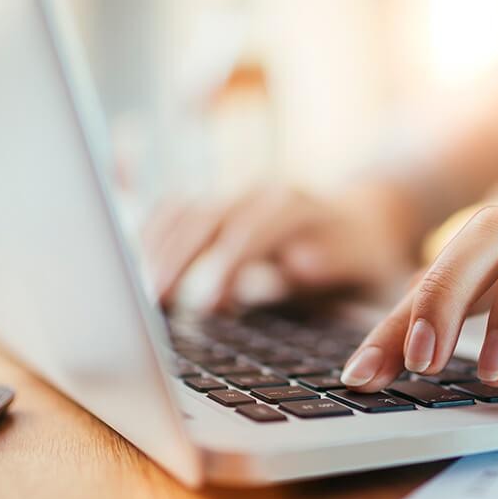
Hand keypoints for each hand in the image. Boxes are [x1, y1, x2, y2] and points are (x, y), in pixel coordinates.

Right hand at [142, 186, 411, 309]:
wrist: (367, 221)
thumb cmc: (367, 260)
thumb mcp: (366, 266)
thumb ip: (333, 263)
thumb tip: (297, 263)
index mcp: (299, 207)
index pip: (254, 227)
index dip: (227, 262)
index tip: (207, 301)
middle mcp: (261, 195)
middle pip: (206, 216)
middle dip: (177, 258)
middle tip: (153, 303)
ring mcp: (234, 199)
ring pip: (183, 212)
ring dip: (155, 250)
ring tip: (137, 296)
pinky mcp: (216, 211)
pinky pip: (172, 214)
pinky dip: (148, 238)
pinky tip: (130, 268)